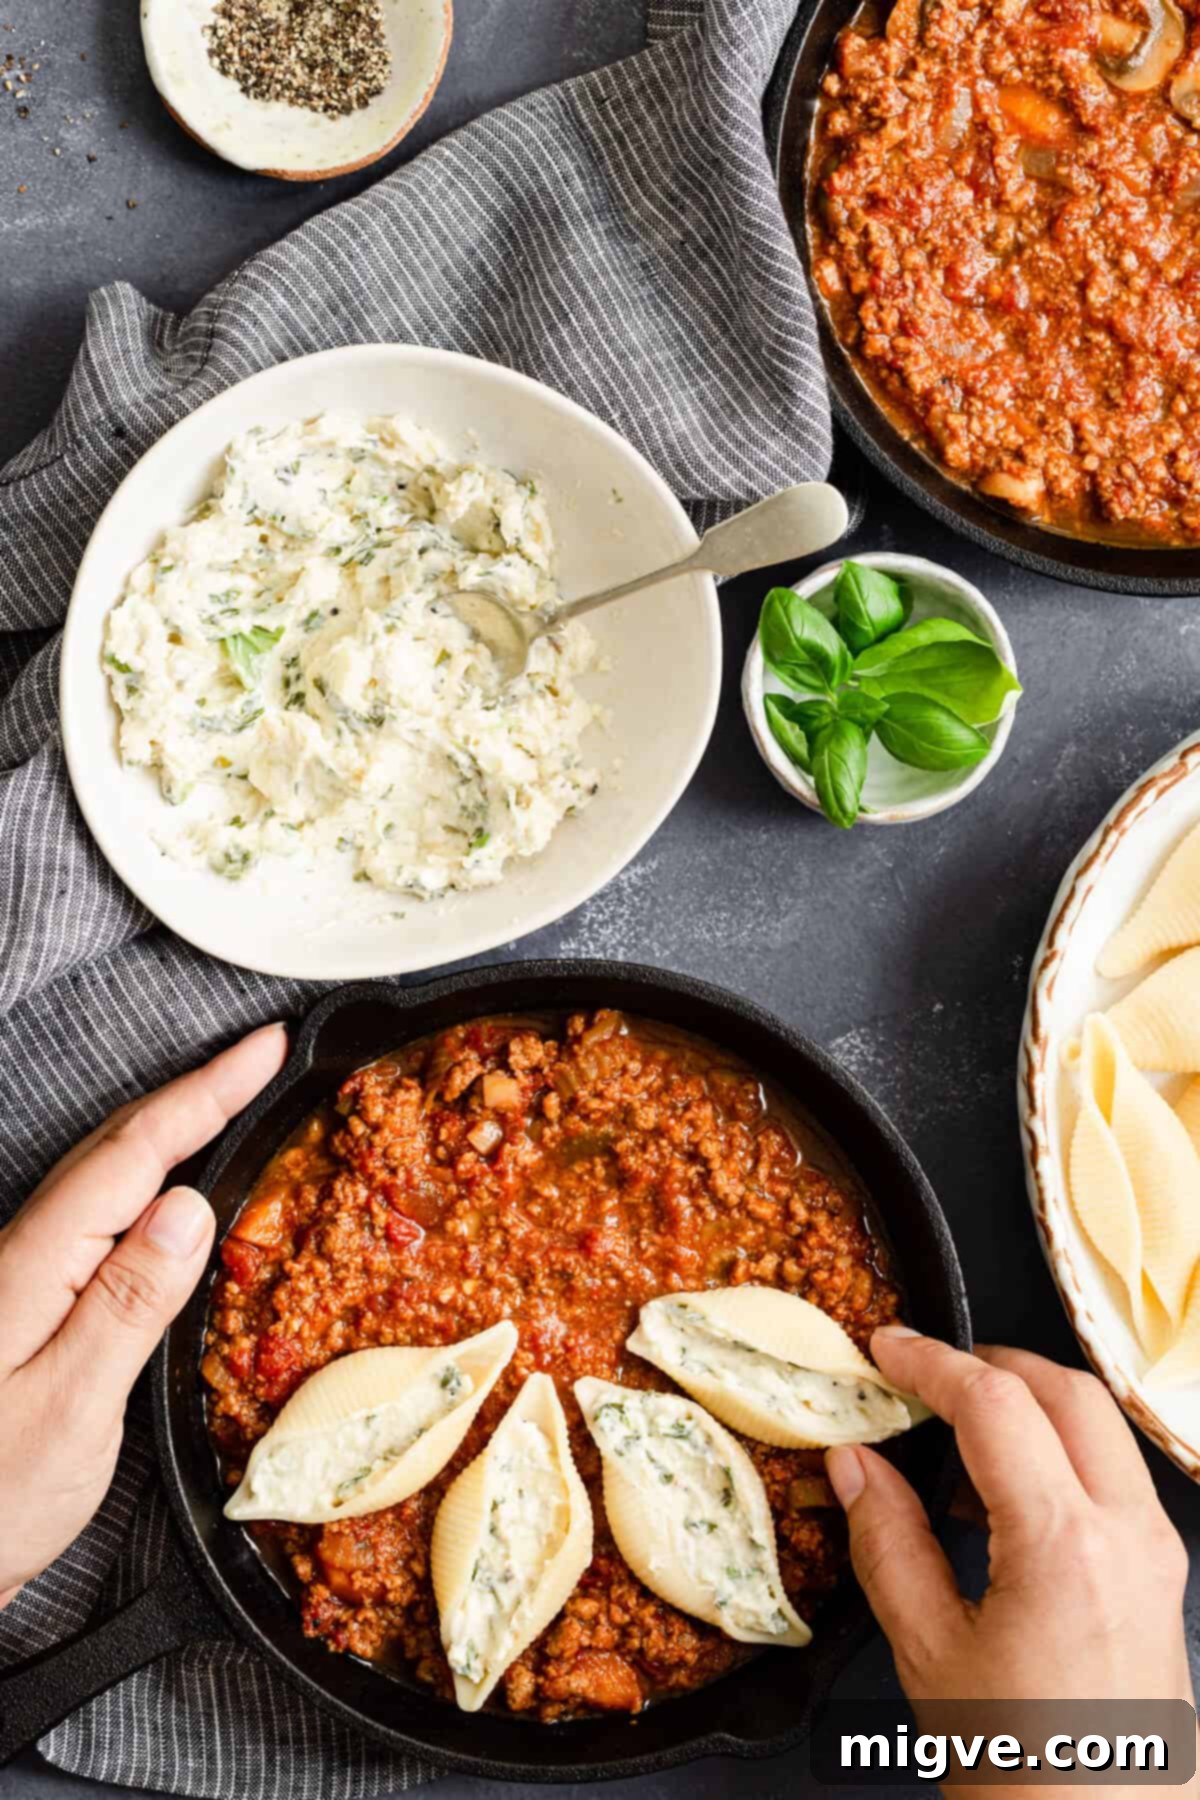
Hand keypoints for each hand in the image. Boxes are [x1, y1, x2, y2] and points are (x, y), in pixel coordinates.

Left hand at [0, 1022, 286, 1606]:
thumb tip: (189, 1207)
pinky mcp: (29, 1309)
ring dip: (171, 1129)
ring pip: (105, 1177)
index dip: (207, 1092)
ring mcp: (22, 1280)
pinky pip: (99, 1218)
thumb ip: (129, 1303)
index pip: (136, 1153)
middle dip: (194, 1092)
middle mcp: (24, 1256)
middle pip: (117, 1147)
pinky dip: (148, 1181)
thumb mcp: (70, 1410)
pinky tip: (170, 1197)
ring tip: (229, 1103)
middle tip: (262, 1059)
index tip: (266, 1047)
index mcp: (36, 1264)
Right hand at [826, 1331, 1192, 1716]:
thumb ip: (887, 1540)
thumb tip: (854, 1462)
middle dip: (989, 1365)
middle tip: (920, 1376)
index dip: (931, 1362)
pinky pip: (1110, 1475)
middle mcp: (1126, 1531)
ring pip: (1097, 1426)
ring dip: (1026, 1406)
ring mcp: (1154, 1551)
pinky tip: (995, 1501)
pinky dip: (1055, 1453)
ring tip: (951, 1439)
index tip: (884, 1346)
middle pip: (1065, 1390)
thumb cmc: (1023, 1769)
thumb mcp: (930, 1652)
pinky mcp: (1160, 1574)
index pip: (996, 1403)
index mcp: (1064, 1544)